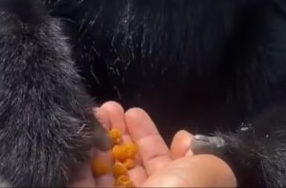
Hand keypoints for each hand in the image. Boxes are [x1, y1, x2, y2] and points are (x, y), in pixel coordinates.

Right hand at [69, 102, 235, 186]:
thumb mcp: (205, 177)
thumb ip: (206, 158)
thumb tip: (188, 143)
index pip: (166, 167)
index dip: (153, 140)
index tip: (137, 113)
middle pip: (132, 166)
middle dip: (122, 133)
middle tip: (111, 106)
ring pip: (105, 172)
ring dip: (98, 140)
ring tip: (93, 110)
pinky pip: (80, 182)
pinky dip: (79, 160)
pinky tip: (79, 137)